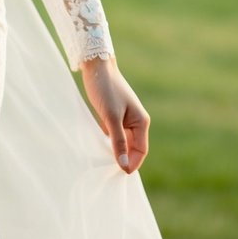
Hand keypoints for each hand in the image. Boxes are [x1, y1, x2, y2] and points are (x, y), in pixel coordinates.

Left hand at [80, 56, 149, 174]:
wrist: (96, 65)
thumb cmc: (105, 89)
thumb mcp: (111, 117)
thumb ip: (118, 141)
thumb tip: (124, 165)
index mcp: (141, 122)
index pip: (141, 150)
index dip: (132, 163)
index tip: (118, 173)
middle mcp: (136, 121)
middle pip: (133, 147)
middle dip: (124, 158)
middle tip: (108, 169)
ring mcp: (126, 118)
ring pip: (123, 141)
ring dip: (116, 150)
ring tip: (103, 160)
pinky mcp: (115, 115)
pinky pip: (115, 134)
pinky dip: (109, 140)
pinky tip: (99, 145)